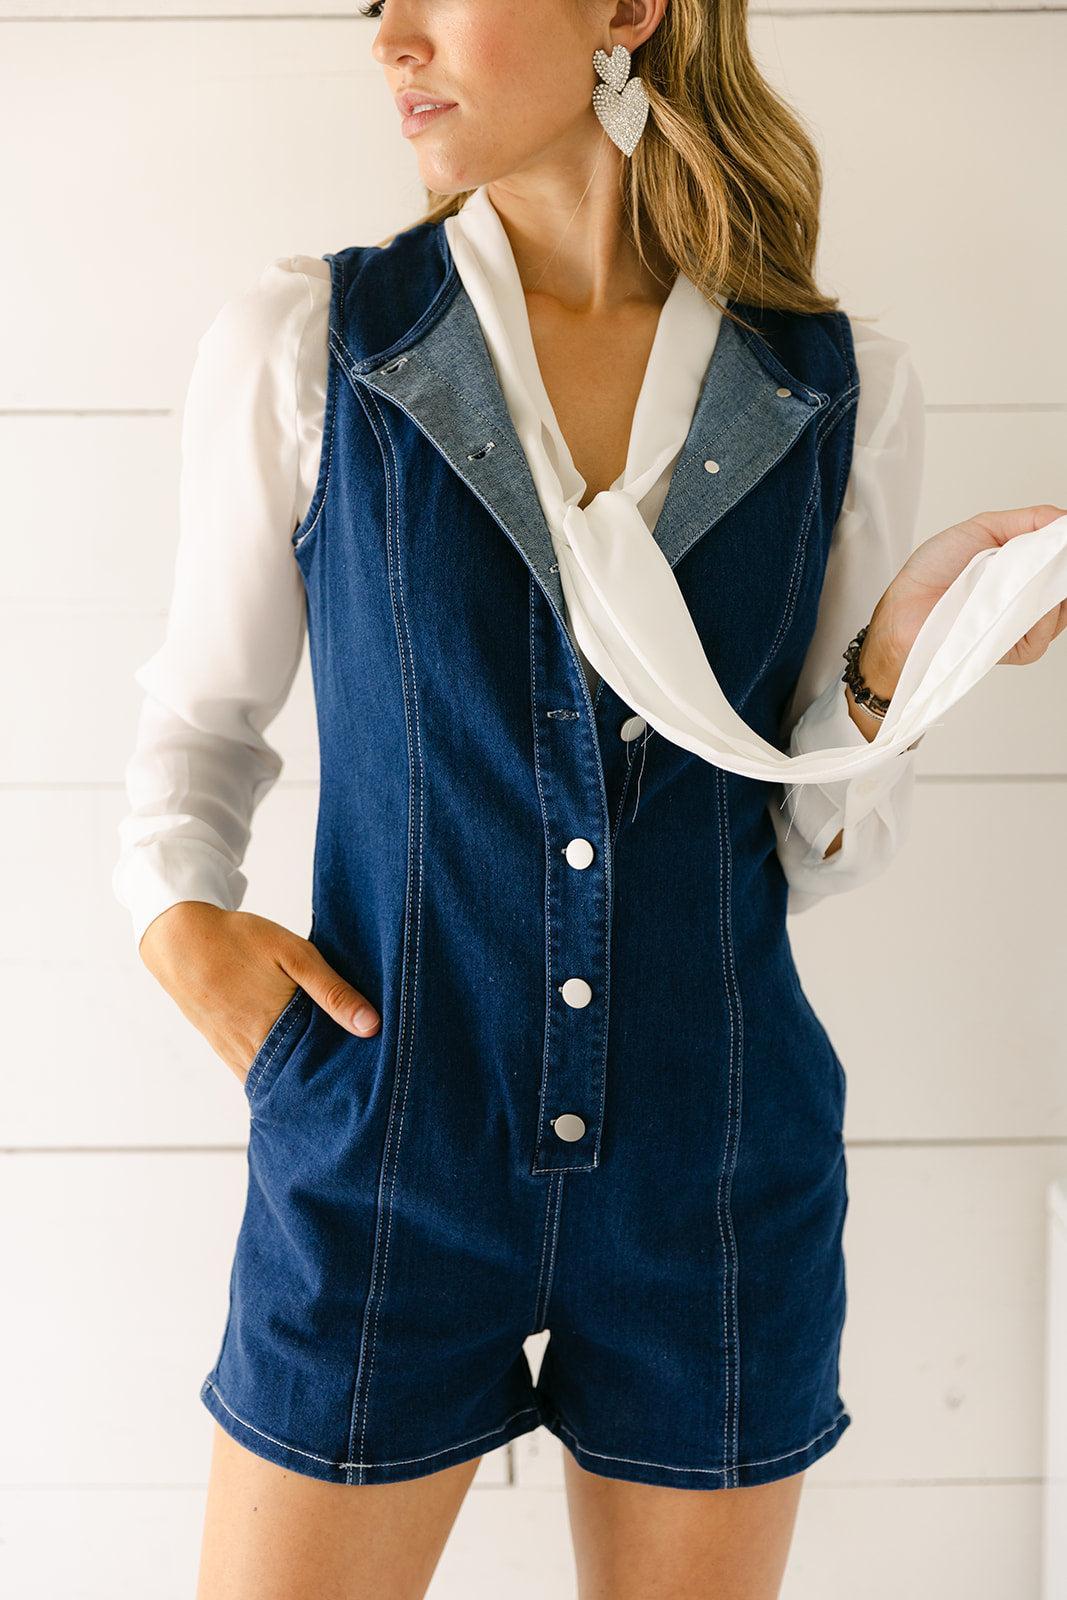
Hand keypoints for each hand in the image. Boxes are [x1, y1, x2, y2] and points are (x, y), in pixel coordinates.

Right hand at [138, 902, 379, 1085]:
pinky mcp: (225, 1050)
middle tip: (355, 1079)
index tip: (370, 1074)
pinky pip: (256, 1075)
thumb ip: (333, 991)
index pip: (321, 1071)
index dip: (346, 1074)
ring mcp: (235, 1054)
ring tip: (331, 1074)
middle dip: (326, 1083)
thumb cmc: (240, 941)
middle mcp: (253, 1052)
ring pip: (277, 1083)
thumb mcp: (294, 955)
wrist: (180, 939)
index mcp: (274, 1030)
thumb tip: (371, 1026)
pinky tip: (296, 1067)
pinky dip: (277, 1075)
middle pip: (299, 1082)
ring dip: (301, 1080)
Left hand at [866, 503, 1066, 684]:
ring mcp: (1029, 625)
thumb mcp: (983, 529)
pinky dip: (1034, 612)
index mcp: (1027, 572)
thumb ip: (1030, 520)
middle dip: (1061, 566)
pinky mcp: (1020, 648)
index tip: (1060, 539)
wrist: (904, 608)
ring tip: (1010, 572)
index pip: (1063, 565)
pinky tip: (1013, 599)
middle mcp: (1033, 600)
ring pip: (1062, 607)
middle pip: (1066, 585)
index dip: (1063, 550)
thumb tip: (1065, 518)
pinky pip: (1044, 631)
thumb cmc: (934, 573)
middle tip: (1050, 551)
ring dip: (1045, 583)